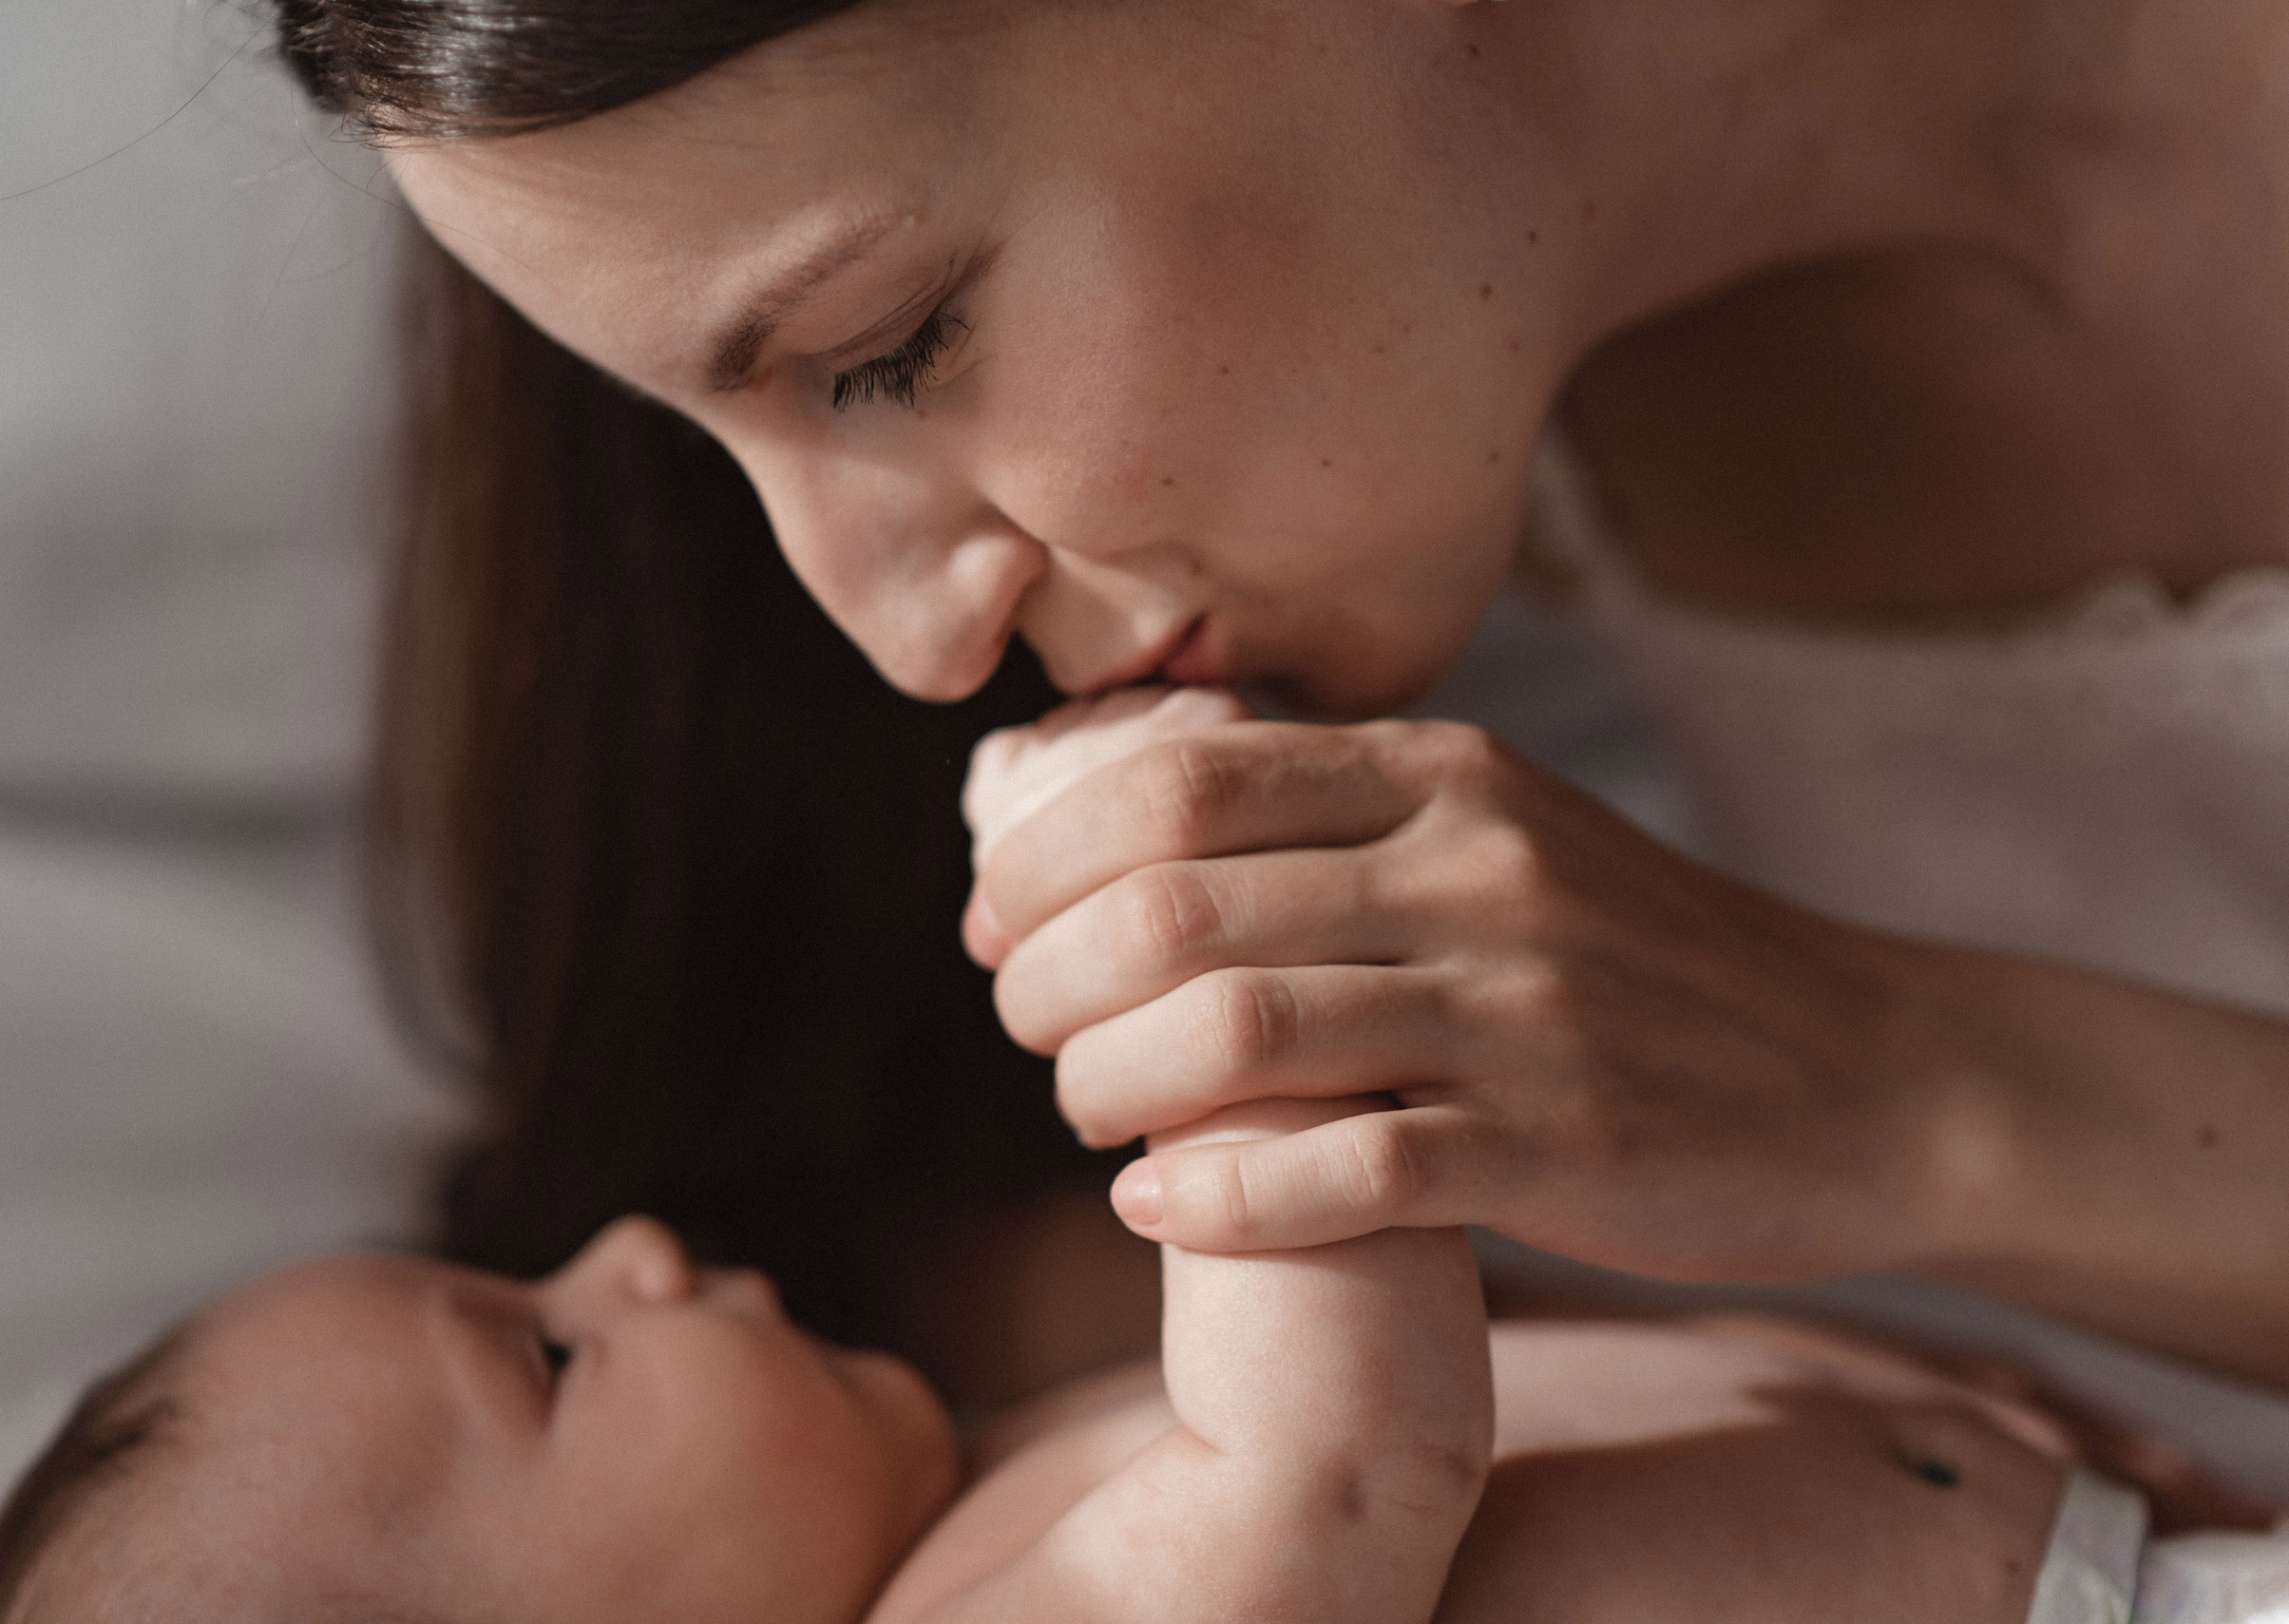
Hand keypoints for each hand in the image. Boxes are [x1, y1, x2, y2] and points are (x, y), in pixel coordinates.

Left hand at [966, 705, 1968, 1283]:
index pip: (1172, 778)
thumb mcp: (1498, 831)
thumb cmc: (1637, 961)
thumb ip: (1333, 815)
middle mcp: (1472, 867)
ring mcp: (1519, 1007)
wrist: (1875, 1071)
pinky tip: (1163, 1206)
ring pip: (1229, 1039)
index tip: (994, 923)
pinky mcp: (1559, 1143)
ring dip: (1105, 1089)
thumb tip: (1117, 828)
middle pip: (1169, 909)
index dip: (1043, 855)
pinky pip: (1337, 1173)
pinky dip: (1215, 1197)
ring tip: (1085, 1117)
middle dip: (1045, 982)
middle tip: (1025, 1029)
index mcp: (1442, 770)